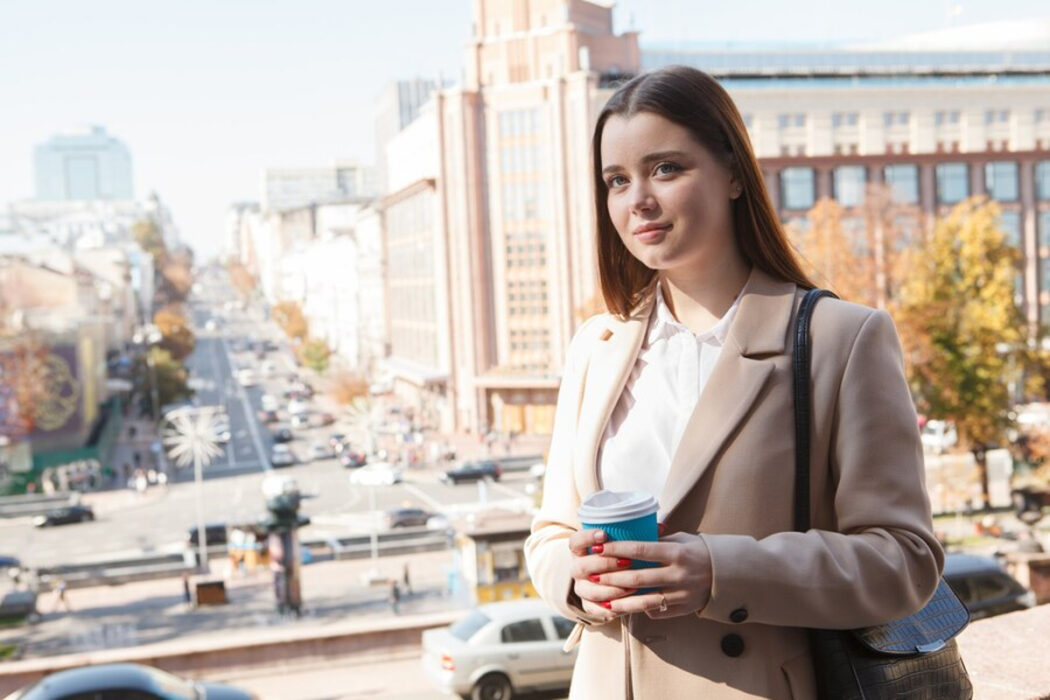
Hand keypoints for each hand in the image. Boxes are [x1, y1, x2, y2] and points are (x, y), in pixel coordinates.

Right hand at [567, 528, 633, 621]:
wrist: (611, 581)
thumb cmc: (620, 557)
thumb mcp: (624, 545)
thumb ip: (637, 536)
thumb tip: (661, 527)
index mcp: (581, 550)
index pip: (576, 542)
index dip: (587, 537)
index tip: (605, 534)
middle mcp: (577, 569)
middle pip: (582, 567)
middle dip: (604, 564)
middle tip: (627, 562)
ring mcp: (582, 588)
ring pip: (589, 590)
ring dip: (611, 588)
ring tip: (634, 586)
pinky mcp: (589, 606)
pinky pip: (597, 609)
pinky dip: (614, 607)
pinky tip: (629, 602)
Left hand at [593, 532, 711, 618]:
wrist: (726, 574)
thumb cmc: (697, 551)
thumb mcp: (680, 539)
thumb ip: (656, 539)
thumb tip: (628, 532)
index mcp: (677, 552)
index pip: (640, 550)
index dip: (617, 549)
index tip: (598, 547)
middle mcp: (678, 574)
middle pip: (637, 577)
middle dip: (611, 576)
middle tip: (592, 574)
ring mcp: (681, 594)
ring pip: (644, 600)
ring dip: (620, 600)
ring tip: (602, 599)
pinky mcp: (683, 609)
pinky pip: (656, 611)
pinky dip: (639, 609)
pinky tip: (623, 607)